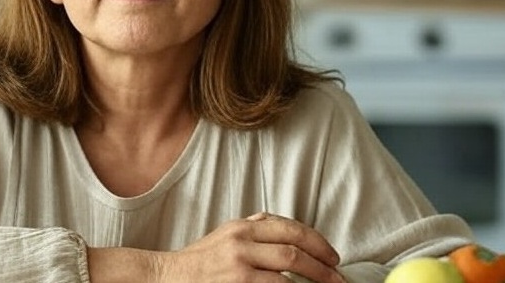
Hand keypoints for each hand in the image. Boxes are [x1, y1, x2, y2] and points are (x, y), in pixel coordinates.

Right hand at [155, 212, 346, 282]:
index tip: (333, 257)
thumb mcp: (226, 236)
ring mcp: (240, 263)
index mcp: (242, 226)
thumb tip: (289, 232)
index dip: (318, 241)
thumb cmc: (198, 263)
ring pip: (290, 267)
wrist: (165, 277)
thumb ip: (254, 229)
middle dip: (323, 263)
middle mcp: (242, 240)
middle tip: (339, 277)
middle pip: (295, 246)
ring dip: (315, 279)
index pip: (290, 227)